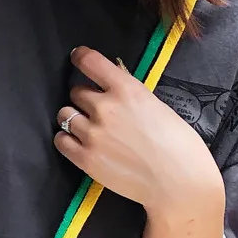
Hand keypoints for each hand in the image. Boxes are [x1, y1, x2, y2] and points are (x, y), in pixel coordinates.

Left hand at [54, 47, 223, 219]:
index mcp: (128, 89)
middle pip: (77, 92)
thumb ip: (130, 97)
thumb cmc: (177, 144)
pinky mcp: (85, 158)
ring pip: (65, 115)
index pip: (92, 63)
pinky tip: (77, 143)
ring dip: (72, 119)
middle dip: (84, 98)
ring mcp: (92, 134)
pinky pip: (60, 141)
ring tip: (85, 127)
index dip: (81, 57)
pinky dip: (66, 139)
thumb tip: (112, 93)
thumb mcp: (155, 106)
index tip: (76, 56)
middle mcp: (105, 108)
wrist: (177, 181)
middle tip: (95, 110)